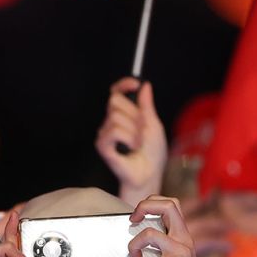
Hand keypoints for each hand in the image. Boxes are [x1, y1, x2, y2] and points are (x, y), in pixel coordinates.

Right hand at [96, 78, 166, 205]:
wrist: (149, 173)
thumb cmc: (152, 154)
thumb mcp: (154, 124)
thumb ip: (147, 105)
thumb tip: (145, 86)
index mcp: (125, 115)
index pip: (116, 93)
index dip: (123, 85)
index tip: (135, 83)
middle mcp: (112, 122)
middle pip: (114, 101)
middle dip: (133, 114)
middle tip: (142, 131)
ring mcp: (105, 133)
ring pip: (116, 117)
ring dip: (134, 131)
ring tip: (138, 144)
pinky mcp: (102, 145)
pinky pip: (113, 131)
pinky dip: (127, 138)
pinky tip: (131, 148)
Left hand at [126, 196, 201, 256]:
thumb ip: (152, 249)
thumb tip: (126, 243)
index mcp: (181, 236)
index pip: (171, 205)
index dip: (151, 203)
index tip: (136, 215)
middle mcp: (183, 240)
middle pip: (168, 206)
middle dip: (144, 207)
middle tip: (132, 221)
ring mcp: (180, 252)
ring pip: (149, 234)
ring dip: (133, 246)